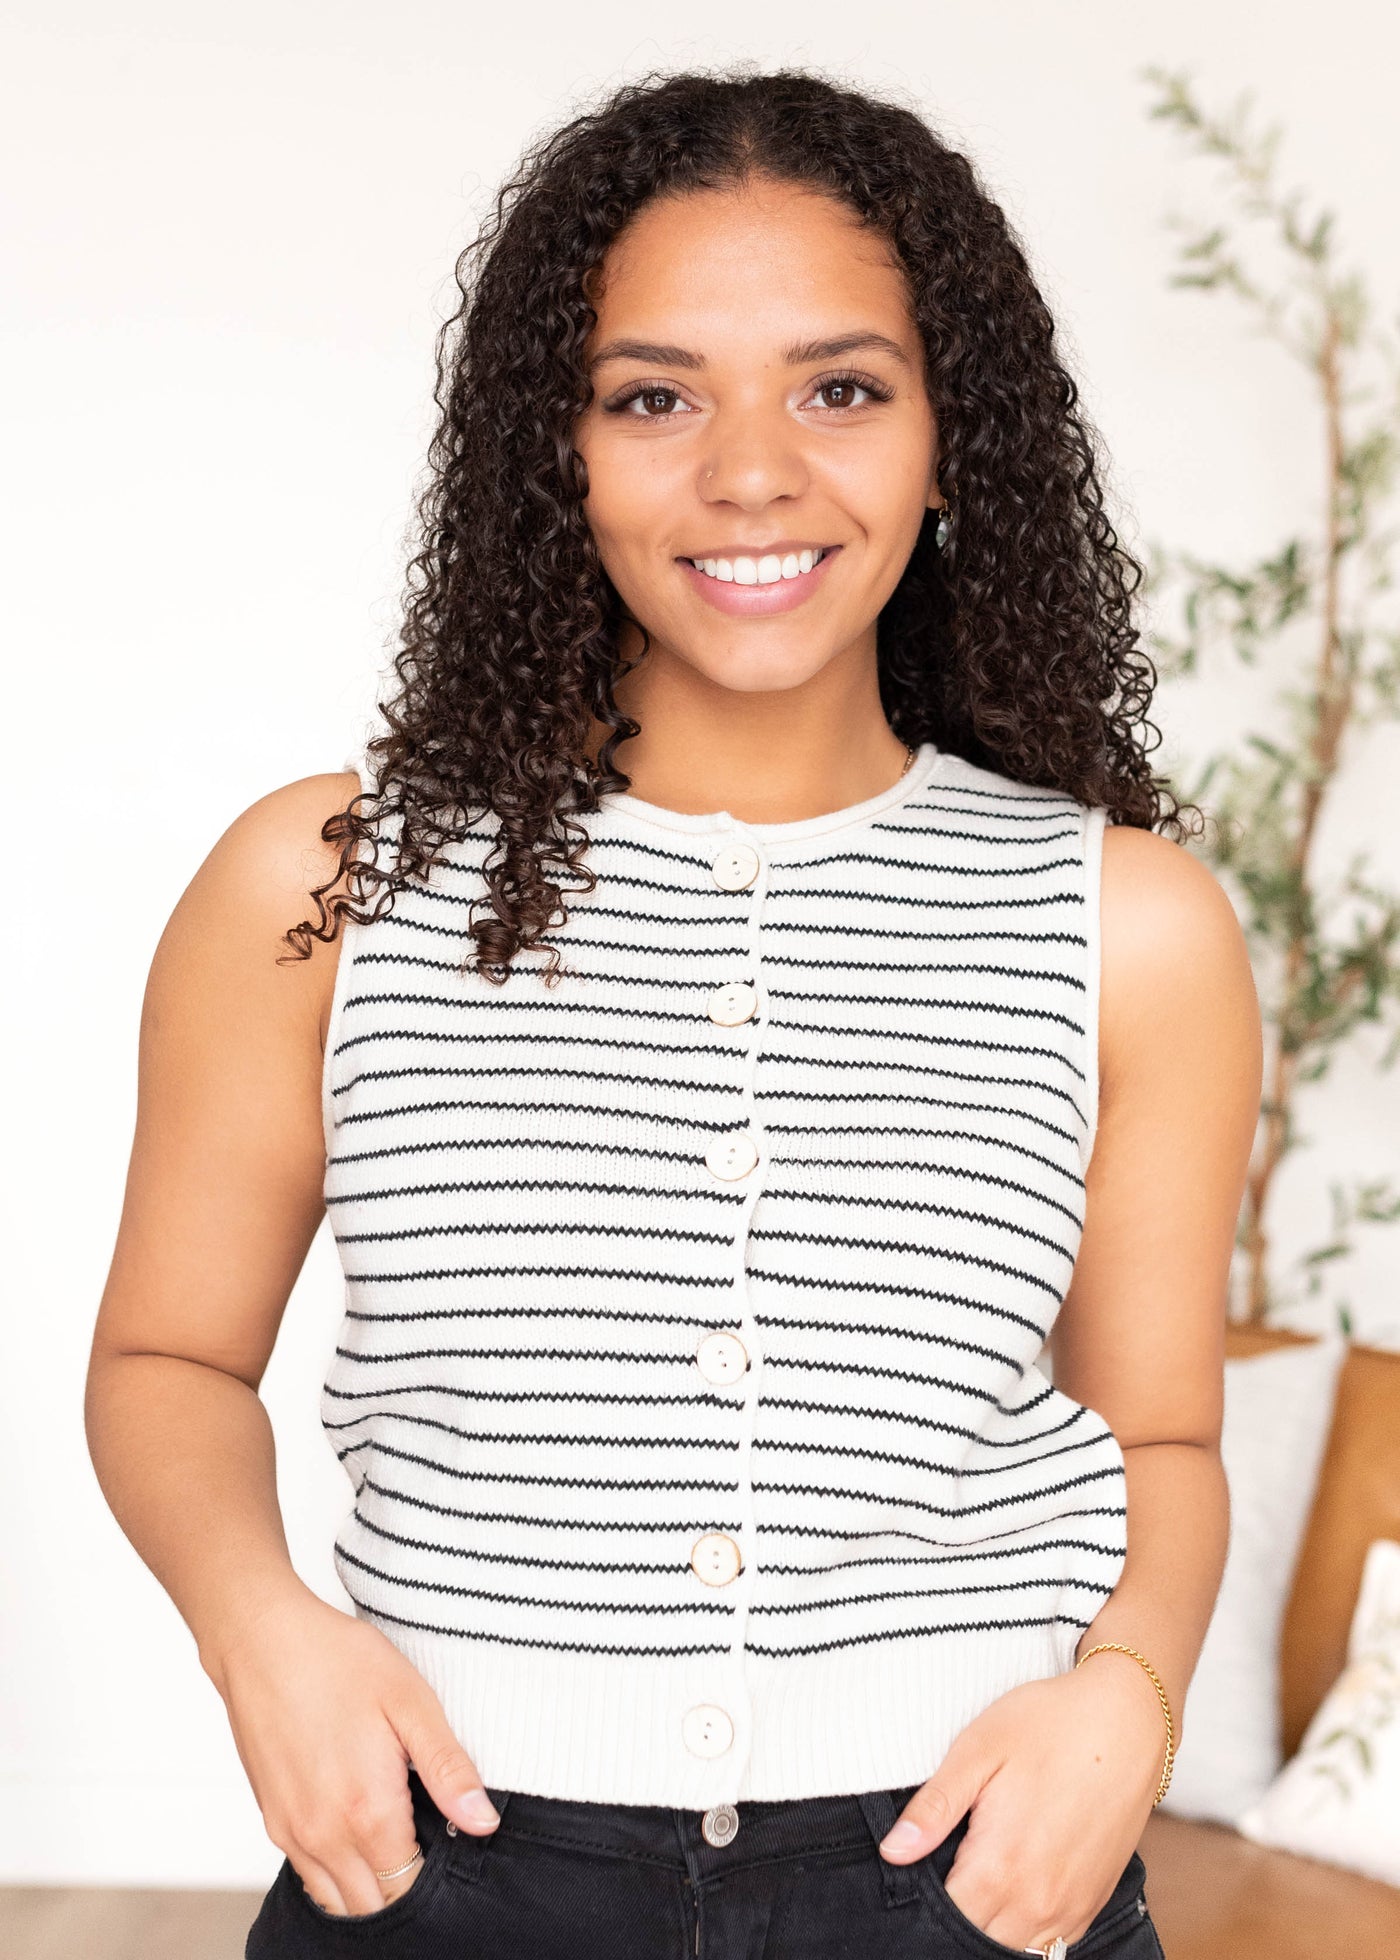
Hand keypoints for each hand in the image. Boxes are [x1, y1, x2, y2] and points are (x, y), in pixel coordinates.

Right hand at [205, 1585, 499, 1917]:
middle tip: (425, 1845)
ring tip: (396, 1842)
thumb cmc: (338, 1661)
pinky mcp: (272, 1821)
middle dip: (403, 1889)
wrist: (262, 1640)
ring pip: (337, 1902)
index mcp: (367, 1812)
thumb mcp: (411, 1702)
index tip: (448, 1844)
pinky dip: (337, 1873)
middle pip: (372, 1907)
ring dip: (369, 1889)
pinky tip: (358, 1833)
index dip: (434, 1877)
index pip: (408, 1888)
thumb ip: (448, 1770)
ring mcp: (291, 1833)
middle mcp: (324, 1836)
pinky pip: (309, 1877)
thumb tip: (484, 1822)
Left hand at [877, 1658, 1164, 1950]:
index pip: (946, 1919)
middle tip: (946, 1869)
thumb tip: (893, 1851)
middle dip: (954, 1916)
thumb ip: (934, 1807)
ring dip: (990, 1926)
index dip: (923, 1901)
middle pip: (977, 1939)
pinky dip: (1026, 1930)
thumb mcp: (979, 1749)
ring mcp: (1070, 1907)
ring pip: (1016, 1948)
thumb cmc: (1050, 1724)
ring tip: (976, 1880)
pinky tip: (1012, 1892)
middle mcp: (1038, 1901)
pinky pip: (1051, 1943)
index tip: (916, 1870)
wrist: (1128, 1720)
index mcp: (1001, 1866)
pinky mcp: (1092, 1902)